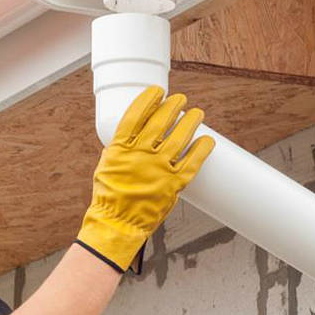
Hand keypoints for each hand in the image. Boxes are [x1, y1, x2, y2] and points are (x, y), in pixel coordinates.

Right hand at [75, 85, 214, 272]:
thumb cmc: (109, 196)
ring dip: (190, 121)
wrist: (117, 223)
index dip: (149, 99)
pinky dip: (202, 149)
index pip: (136, 114)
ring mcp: (159, 168)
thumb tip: (133, 133)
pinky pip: (193, 162)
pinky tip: (206, 140)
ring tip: (197, 113)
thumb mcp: (107, 165)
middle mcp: (141, 154)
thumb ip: (120, 148)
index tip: (158, 91)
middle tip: (181, 99)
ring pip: (180, 137)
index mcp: (121, 148)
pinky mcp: (174, 184)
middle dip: (173, 106)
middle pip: (161, 121)